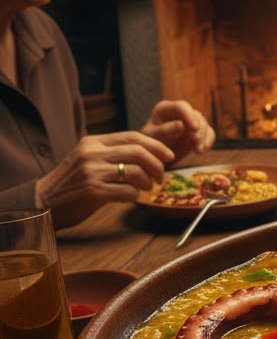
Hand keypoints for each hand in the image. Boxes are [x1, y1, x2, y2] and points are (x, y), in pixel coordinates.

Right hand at [35, 131, 177, 227]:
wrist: (43, 201)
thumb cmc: (72, 183)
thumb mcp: (88, 159)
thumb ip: (112, 153)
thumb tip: (148, 153)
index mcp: (92, 142)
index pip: (133, 137)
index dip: (156, 145)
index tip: (170, 155)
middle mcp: (92, 154)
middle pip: (139, 152)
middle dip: (157, 165)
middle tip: (161, 177)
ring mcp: (92, 172)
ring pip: (136, 172)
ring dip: (148, 182)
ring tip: (147, 188)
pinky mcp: (93, 191)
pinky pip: (128, 191)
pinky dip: (136, 195)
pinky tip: (132, 196)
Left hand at [141, 100, 215, 162]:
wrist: (154, 153)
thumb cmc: (150, 142)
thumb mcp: (153, 136)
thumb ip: (165, 130)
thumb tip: (182, 125)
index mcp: (166, 108)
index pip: (181, 107)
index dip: (189, 116)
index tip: (195, 128)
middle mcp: (180, 112)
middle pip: (195, 115)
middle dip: (198, 129)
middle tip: (196, 142)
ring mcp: (191, 121)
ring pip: (204, 125)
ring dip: (203, 138)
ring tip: (198, 151)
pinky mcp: (198, 132)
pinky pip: (208, 134)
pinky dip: (207, 142)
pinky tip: (201, 151)